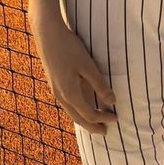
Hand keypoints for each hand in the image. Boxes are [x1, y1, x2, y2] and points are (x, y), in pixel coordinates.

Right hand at [30, 12, 117, 134]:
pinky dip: (77, 109)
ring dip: (84, 118)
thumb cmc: (69, 47)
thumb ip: (99, 84)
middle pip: (78, 119)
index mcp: (70, 93)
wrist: (46, 33)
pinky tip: (82, 103)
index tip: (116, 118)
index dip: (104, 119)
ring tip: (95, 120)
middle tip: (106, 131)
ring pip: (71, 111)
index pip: (90, 114)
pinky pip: (67, 103)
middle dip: (92, 126)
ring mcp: (55, 89)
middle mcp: (61, 95)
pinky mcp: (53, 82)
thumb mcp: (88, 65)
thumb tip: (112, 102)